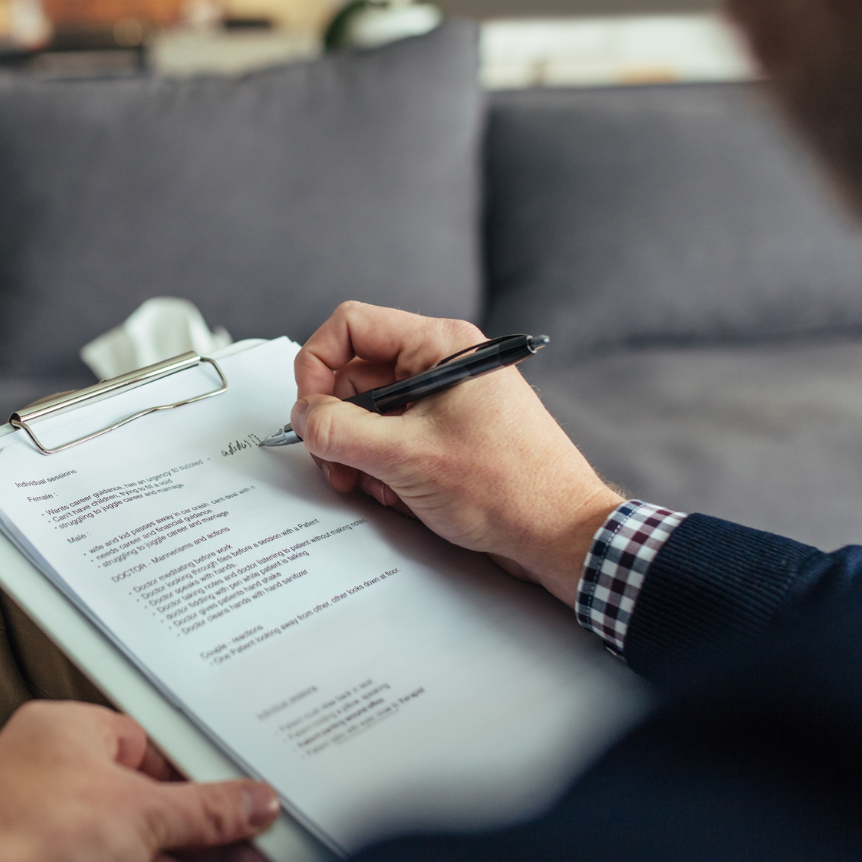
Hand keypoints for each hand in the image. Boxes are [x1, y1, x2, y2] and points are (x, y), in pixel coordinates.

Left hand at [0, 702, 279, 861]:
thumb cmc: (22, 836)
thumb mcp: (138, 814)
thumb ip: (205, 810)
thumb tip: (251, 801)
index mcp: (64, 730)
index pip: (149, 744)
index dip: (198, 777)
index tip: (239, 802)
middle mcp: (51, 772)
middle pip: (145, 797)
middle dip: (200, 826)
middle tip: (250, 841)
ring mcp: (45, 823)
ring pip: (131, 836)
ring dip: (183, 852)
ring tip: (243, 860)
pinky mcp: (45, 859)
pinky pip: (112, 857)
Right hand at [289, 302, 623, 605]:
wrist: (559, 534)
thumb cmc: (508, 488)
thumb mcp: (405, 457)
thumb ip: (339, 431)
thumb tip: (302, 417)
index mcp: (439, 346)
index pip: (351, 326)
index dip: (317, 365)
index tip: (309, 412)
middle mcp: (440, 365)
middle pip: (355, 375)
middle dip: (337, 424)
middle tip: (334, 464)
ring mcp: (443, 402)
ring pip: (370, 413)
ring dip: (357, 453)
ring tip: (372, 487)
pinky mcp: (445, 435)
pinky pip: (391, 438)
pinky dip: (382, 468)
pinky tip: (400, 495)